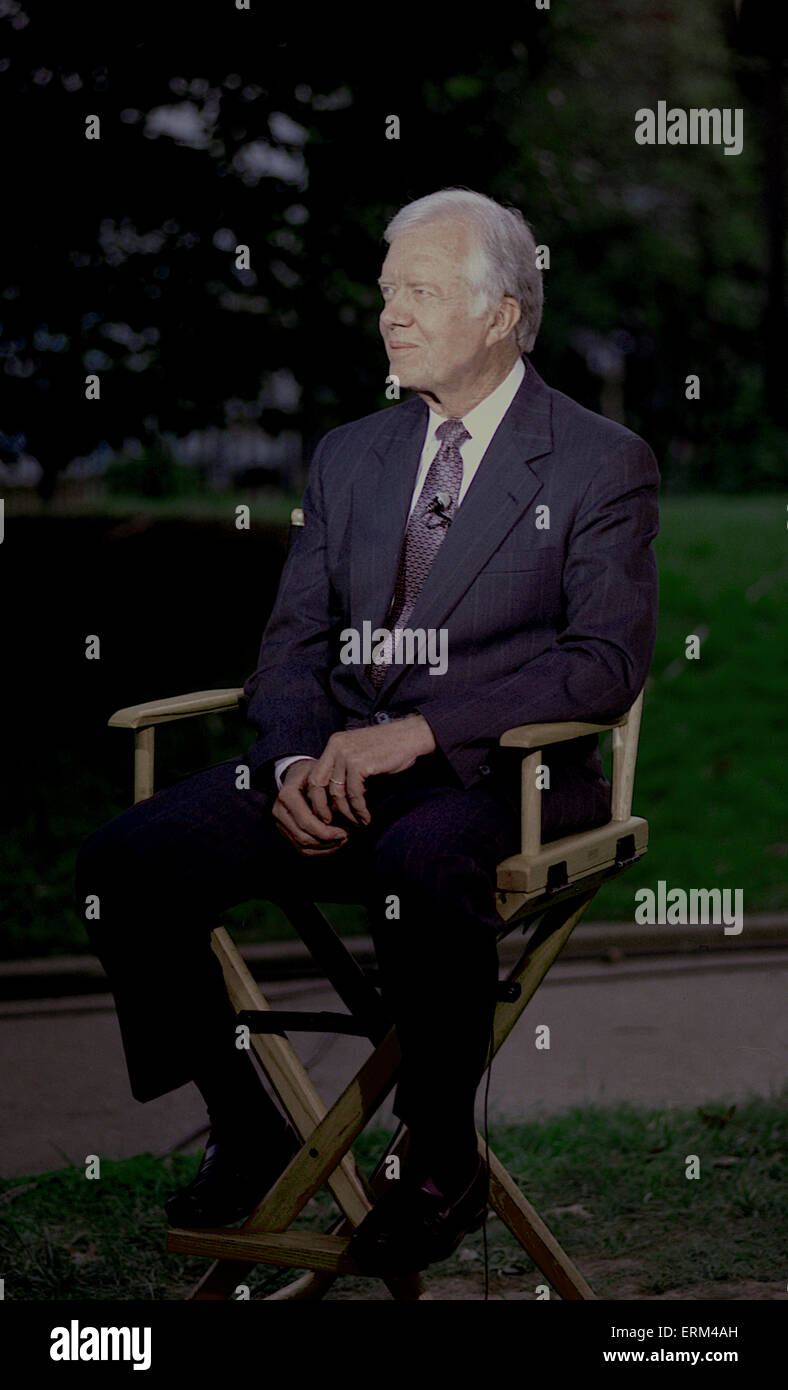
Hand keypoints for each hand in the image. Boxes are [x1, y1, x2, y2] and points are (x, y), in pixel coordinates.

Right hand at [273, 759, 349, 856]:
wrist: (299, 774)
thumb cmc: (315, 774)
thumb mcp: (323, 777)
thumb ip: (330, 796)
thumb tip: (342, 817)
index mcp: (287, 796)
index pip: (306, 822)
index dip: (327, 832)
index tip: (346, 831)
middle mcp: (279, 811)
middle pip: (303, 838)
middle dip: (327, 842)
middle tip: (346, 837)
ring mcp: (280, 823)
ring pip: (302, 847)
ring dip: (325, 848)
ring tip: (342, 840)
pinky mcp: (285, 831)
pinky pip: (301, 849)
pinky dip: (319, 850)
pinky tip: (333, 844)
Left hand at [304, 715, 436, 826]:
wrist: (412, 737)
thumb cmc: (390, 749)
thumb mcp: (361, 757)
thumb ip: (347, 774)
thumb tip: (337, 803)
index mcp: (334, 744)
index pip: (314, 774)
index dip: (316, 797)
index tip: (325, 813)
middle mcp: (336, 747)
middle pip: (317, 784)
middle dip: (321, 807)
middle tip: (330, 823)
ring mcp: (346, 755)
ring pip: (337, 793)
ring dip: (347, 812)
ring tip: (357, 823)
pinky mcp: (359, 764)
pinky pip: (354, 794)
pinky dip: (359, 809)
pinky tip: (366, 817)